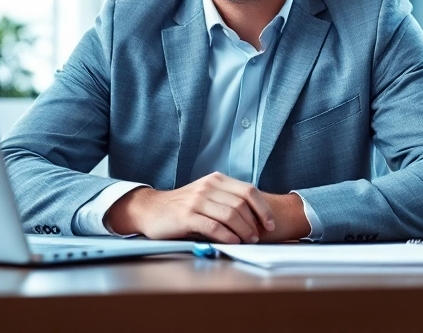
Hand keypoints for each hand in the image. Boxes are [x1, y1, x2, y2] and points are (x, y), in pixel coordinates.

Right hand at [104, 172, 276, 243]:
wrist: (151, 209)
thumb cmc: (183, 206)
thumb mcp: (206, 196)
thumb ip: (227, 200)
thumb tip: (256, 218)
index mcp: (216, 180)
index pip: (248, 191)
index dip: (263, 208)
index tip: (270, 224)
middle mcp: (208, 186)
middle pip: (241, 204)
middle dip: (255, 223)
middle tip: (259, 236)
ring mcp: (196, 200)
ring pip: (230, 215)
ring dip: (244, 231)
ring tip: (249, 241)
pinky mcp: (186, 216)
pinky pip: (213, 226)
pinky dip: (227, 236)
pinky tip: (233, 243)